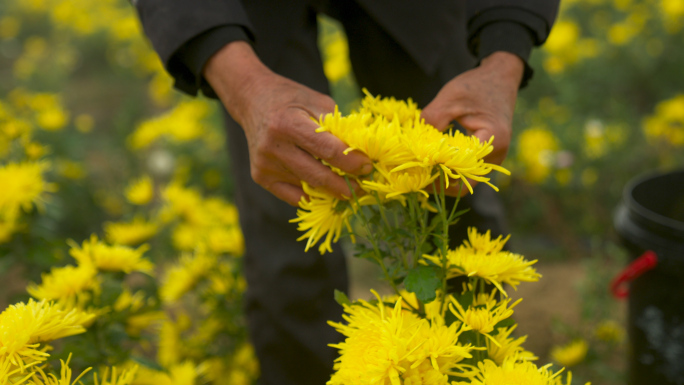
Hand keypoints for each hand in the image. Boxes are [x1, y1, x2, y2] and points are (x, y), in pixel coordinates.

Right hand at [204, 41, 371, 205]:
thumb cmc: (292, 100)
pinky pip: (293, 196)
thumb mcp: (317, 102)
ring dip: (331, 192)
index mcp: (287, 123)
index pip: (327, 151)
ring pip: (307, 187)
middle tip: (362, 189)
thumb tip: (362, 153)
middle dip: (344, 185)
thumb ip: (338, 127)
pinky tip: (327, 193)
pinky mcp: (260, 177)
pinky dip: (312, 196)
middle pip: (317, 175)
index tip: (368, 167)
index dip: (351, 162)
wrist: (252, 100)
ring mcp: (265, 165)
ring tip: (349, 189)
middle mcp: (273, 146)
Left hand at [421, 51, 523, 194]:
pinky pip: (468, 171)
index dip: (440, 172)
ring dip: (445, 178)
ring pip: (467, 181)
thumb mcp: (450, 98)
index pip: (464, 169)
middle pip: (466, 183)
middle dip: (441, 183)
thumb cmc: (476, 86)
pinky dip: (451, 171)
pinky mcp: (487, 156)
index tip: (419, 168)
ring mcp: (493, 158)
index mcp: (492, 140)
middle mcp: (497, 154)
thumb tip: (415, 146)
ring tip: (422, 171)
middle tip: (417, 176)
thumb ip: (432, 120)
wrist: (500, 77)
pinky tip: (433, 164)